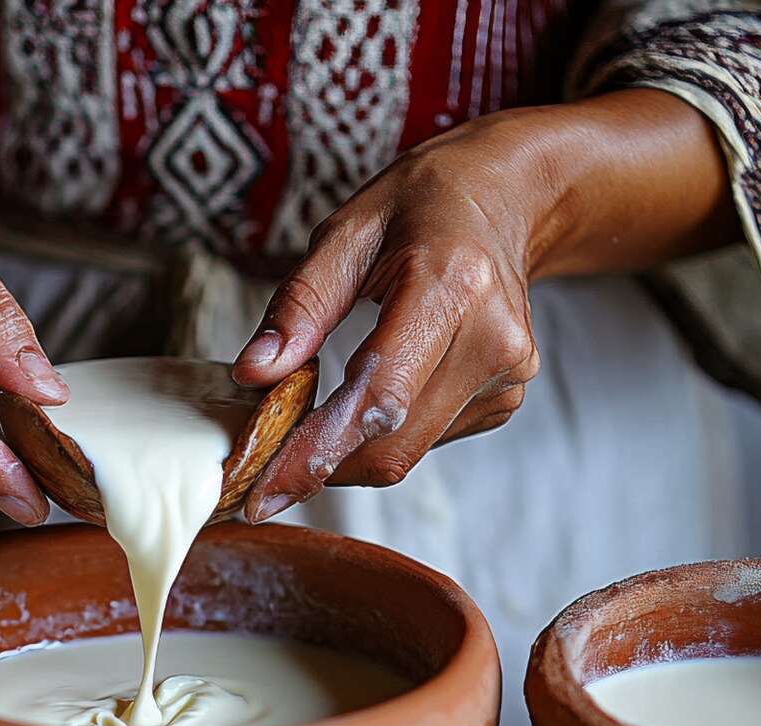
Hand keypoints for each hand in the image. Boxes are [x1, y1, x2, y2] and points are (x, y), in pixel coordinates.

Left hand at [232, 91, 737, 520]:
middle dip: (317, 465)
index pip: (381, 395)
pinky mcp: (505, 399)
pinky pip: (425, 439)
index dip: (319, 450)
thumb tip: (253, 374)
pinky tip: (362, 400)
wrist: (503, 199)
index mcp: (452, 285)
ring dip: (345, 453)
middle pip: (392, 442)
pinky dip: (379, 436)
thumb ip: (299, 305)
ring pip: (406, 451)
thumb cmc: (420, 206)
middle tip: (255, 474)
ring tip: (303, 423)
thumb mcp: (347, 230)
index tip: (263, 489)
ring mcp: (507, 375)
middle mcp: (492, 339)